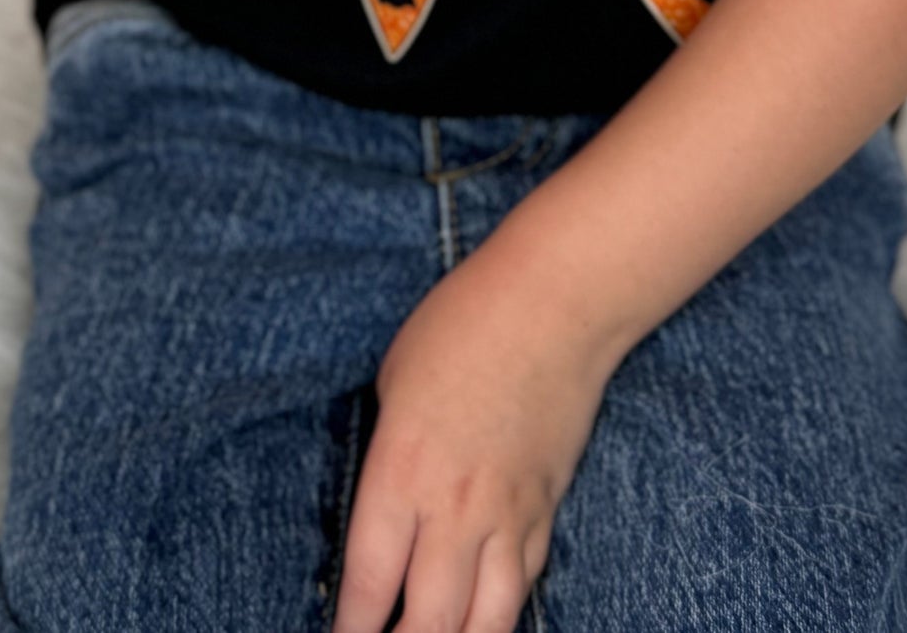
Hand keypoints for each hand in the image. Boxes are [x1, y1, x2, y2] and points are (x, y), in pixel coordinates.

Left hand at [334, 247, 612, 632]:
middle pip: (428, 623)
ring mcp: (508, 515)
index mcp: (402, 470)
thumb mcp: (394, 382)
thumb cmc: (462, 326)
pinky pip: (521, 584)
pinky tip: (480, 616)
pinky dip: (498, 611)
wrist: (555, 305)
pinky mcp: (546, 510)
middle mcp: (455, 507)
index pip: (370, 582)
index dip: (351, 628)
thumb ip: (385, 455)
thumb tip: (381, 508)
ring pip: (486, 623)